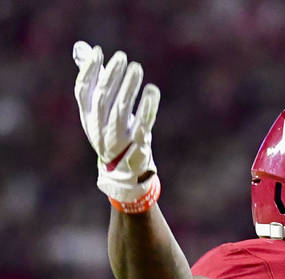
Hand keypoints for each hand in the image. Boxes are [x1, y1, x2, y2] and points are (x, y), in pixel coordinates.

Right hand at [72, 42, 160, 209]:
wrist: (124, 174)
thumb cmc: (113, 133)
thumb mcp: (100, 110)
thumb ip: (94, 79)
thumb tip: (83, 48)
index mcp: (88, 117)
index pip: (82, 91)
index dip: (88, 70)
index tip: (98, 52)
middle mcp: (99, 128)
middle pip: (102, 98)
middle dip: (111, 76)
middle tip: (122, 57)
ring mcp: (118, 139)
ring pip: (121, 110)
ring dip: (129, 87)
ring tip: (136, 68)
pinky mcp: (138, 146)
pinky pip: (142, 125)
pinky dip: (147, 107)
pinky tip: (152, 90)